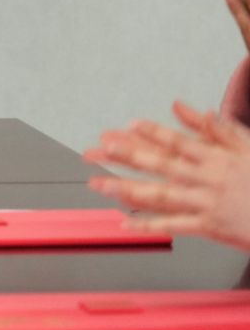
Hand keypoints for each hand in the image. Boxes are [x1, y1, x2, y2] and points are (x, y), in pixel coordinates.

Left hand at [87, 101, 249, 251]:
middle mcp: (208, 179)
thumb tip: (183, 106)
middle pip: (163, 165)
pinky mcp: (209, 227)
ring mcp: (207, 204)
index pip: (179, 142)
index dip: (153, 133)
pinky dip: (148, 224)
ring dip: (127, 189)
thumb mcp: (247, 145)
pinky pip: (173, 225)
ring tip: (98, 183)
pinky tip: (125, 222)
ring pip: (161, 195)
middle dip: (129, 157)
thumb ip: (214, 126)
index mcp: (216, 158)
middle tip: (100, 149)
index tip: (128, 125)